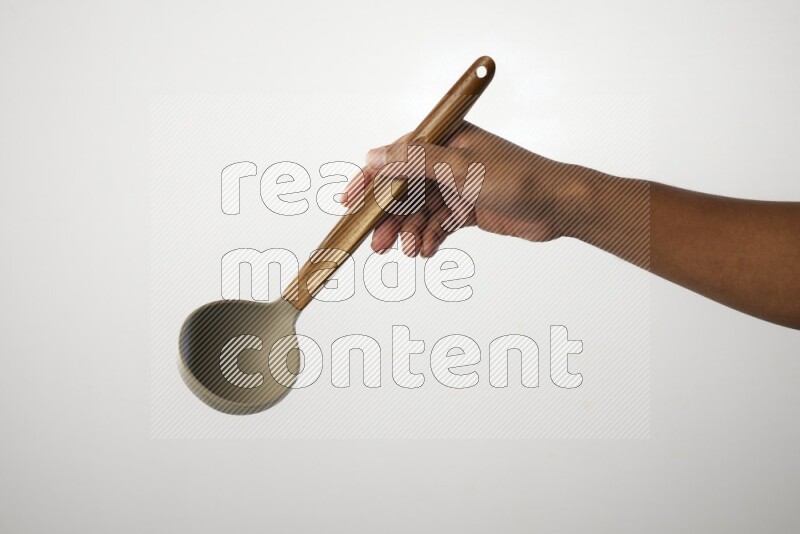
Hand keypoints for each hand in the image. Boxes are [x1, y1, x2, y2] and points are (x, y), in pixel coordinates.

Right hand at [343, 121, 600, 256]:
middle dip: (389, 217)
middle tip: (377, 243)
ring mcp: (457, 185)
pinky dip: (429, 236)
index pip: (395, 157)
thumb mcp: (462, 169)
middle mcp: (447, 160)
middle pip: (404, 189)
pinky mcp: (467, 208)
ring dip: (409, 231)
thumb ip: (416, 161)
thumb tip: (375, 156)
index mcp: (444, 140)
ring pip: (419, 210)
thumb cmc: (519, 179)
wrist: (558, 206)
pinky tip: (426, 249)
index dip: (370, 180)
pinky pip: (437, 223)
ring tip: (407, 250)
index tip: (350, 203)